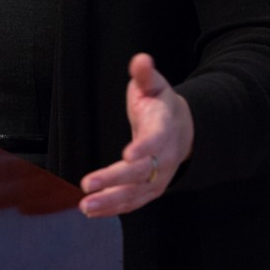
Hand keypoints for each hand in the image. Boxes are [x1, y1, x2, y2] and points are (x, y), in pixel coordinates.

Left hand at [78, 53, 193, 217]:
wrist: (182, 128)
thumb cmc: (160, 104)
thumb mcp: (154, 84)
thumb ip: (145, 74)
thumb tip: (141, 59)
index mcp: (164, 127)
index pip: (155, 139)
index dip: (143, 147)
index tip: (127, 154)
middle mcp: (164, 156)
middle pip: (141, 172)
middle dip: (114, 179)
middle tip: (88, 184)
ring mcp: (159, 175)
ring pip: (136, 192)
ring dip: (111, 200)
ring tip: (86, 205)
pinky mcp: (151, 188)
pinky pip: (133, 202)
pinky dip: (114, 208)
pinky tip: (93, 210)